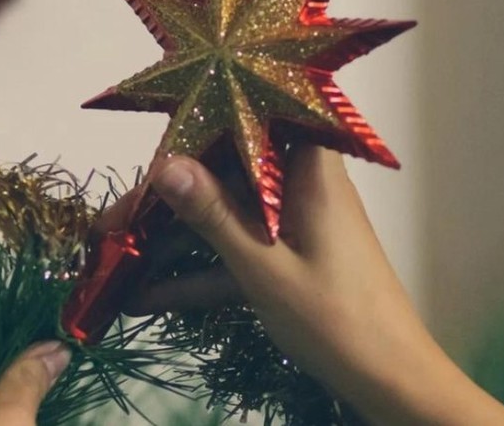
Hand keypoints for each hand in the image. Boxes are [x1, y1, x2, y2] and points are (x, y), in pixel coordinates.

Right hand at [107, 146, 503, 425]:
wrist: (392, 381)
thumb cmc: (336, 318)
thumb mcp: (265, 268)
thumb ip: (213, 216)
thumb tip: (163, 165)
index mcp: (308, 170)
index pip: (250, 122)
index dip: (198, 129)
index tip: (149, 152)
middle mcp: (298, 186)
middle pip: (224, 174)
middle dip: (166, 200)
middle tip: (112, 222)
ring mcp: (289, 223)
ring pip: (222, 215)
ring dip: (173, 239)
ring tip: (115, 256)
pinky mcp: (283, 257)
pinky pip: (233, 252)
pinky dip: (197, 272)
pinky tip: (147, 297)